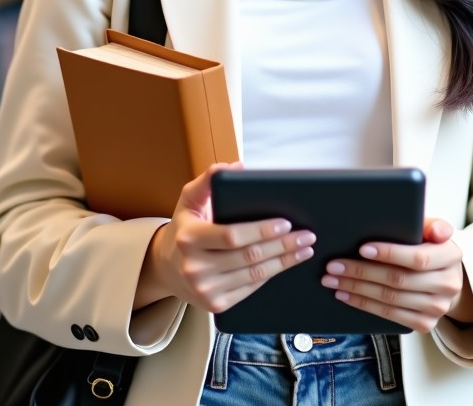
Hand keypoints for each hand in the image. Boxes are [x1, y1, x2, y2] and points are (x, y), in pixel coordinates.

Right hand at [139, 163, 315, 313]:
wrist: (166, 268)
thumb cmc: (185, 228)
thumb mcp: (189, 200)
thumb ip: (208, 181)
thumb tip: (236, 166)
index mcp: (189, 238)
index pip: (231, 236)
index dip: (261, 230)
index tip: (285, 222)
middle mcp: (195, 267)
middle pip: (248, 256)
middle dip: (282, 245)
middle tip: (306, 234)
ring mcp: (205, 290)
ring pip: (254, 275)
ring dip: (284, 261)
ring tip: (304, 248)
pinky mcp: (216, 305)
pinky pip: (251, 289)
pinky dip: (272, 275)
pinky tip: (286, 263)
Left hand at [320, 217, 472, 333]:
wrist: (444, 278)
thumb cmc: (429, 247)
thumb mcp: (431, 229)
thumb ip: (432, 224)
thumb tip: (439, 231)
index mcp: (451, 256)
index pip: (418, 258)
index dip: (389, 254)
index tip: (362, 248)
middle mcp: (448, 285)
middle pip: (398, 280)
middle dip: (362, 272)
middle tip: (334, 265)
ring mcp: (436, 308)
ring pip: (390, 300)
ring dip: (357, 290)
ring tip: (333, 280)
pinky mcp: (425, 324)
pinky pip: (390, 316)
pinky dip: (365, 305)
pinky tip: (347, 296)